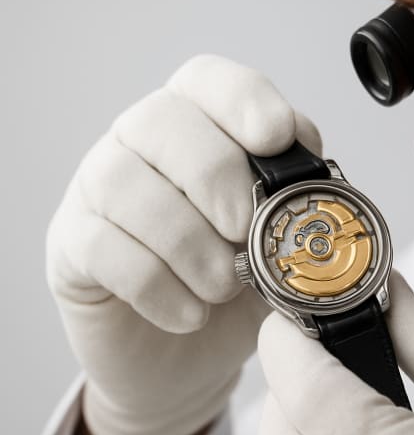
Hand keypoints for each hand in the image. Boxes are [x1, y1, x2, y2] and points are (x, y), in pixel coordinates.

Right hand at [46, 54, 321, 434]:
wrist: (186, 353)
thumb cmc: (238, 282)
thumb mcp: (283, 237)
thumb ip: (301, 197)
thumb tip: (319, 176)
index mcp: (199, 124)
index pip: (210, 80)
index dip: (244, 101)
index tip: (275, 139)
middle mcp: (141, 142)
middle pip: (167, 124)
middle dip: (219, 182)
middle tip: (247, 235)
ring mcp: (98, 188)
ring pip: (125, 184)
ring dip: (188, 243)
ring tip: (223, 286)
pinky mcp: (72, 244)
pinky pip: (103, 248)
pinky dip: (158, 287)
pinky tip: (190, 313)